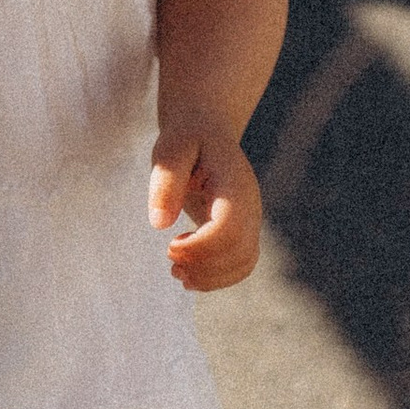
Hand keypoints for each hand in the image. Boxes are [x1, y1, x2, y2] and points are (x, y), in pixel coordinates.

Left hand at [151, 119, 263, 291]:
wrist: (206, 131)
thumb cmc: (186, 139)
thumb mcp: (170, 149)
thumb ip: (166, 182)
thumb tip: (160, 224)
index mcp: (234, 184)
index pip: (229, 228)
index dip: (201, 247)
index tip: (169, 247)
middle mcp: (250, 205)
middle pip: (239, 251)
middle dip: (203, 266)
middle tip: (170, 262)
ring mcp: (250, 220)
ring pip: (244, 263)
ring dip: (211, 277)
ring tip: (177, 271)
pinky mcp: (242, 231)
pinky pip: (241, 265)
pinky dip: (217, 277)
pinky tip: (189, 270)